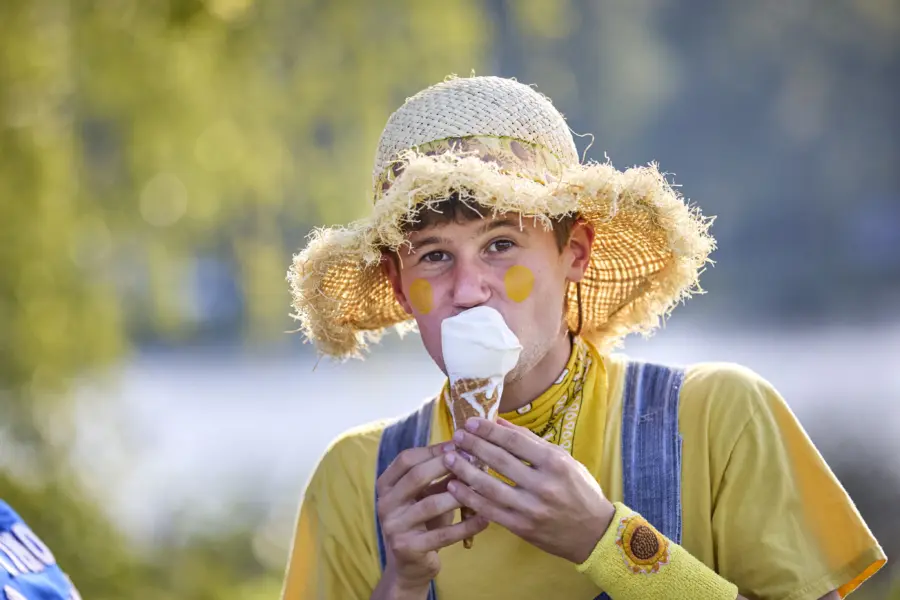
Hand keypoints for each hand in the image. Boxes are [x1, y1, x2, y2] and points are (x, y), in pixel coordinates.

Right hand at [375, 443, 489, 593]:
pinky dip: (466, 526)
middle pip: (416, 477)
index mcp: (386, 485)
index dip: (433, 450)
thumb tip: (466, 450)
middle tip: (472, 460)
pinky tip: (485, 519)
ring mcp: (394, 526)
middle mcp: (385, 504)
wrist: (408, 565)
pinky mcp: (407, 548)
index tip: (458, 445)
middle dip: (446, 465)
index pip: (406, 459)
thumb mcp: (426, 495)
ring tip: (481, 487)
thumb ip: (440, 476)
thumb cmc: (422, 522)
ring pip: (431, 505)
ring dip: (459, 495)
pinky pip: (442, 535)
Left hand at [443, 418, 615, 563]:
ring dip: (464, 470)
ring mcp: (531, 508)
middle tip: (456, 435)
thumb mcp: (563, 460)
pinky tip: (454, 487)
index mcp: (555, 463)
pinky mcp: (522, 527)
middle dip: (474, 445)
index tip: (471, 422)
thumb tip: (500, 423)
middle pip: (499, 461)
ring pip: (490, 486)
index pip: (515, 442)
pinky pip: (489, 510)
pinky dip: (469, 498)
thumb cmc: (579, 490)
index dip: (489, 430)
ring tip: (448, 457)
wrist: (594, 533)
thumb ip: (531, 442)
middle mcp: (542, 485)